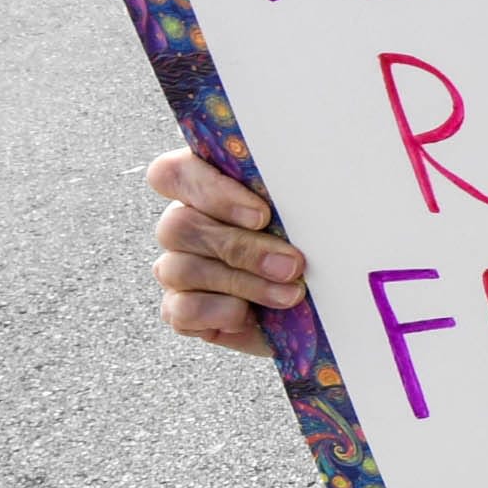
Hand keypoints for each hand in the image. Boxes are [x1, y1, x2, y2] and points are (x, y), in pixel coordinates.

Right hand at [147, 150, 301, 359]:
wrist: (314, 309)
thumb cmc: (306, 248)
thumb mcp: (302, 220)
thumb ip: (290, 200)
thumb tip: (309, 197)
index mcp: (205, 190)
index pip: (173, 173)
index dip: (209, 190)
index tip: (262, 214)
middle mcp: (183, 226)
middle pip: (179, 225)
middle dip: (242, 247)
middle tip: (292, 264)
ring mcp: (176, 268)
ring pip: (181, 269)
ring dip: (244, 283)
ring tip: (289, 294)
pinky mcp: (180, 310)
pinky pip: (182, 311)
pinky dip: (221, 313)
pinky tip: (251, 315)